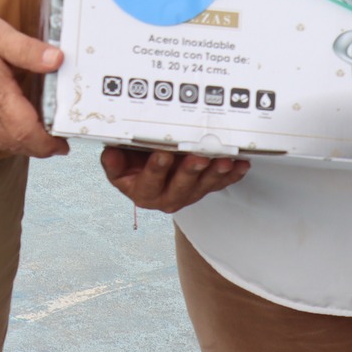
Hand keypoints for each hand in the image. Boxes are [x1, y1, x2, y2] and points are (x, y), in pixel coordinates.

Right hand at [0, 6, 68, 157]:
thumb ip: (28, 49)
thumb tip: (57, 60)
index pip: (26, 132)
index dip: (47, 144)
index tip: (62, 145)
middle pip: (16, 143)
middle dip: (39, 149)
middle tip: (56, 145)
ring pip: (0, 143)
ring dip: (22, 147)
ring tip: (39, 140)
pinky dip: (4, 140)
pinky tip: (11, 131)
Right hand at [99, 145, 246, 212]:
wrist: (148, 170)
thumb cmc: (132, 163)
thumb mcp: (117, 162)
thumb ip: (113, 160)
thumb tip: (111, 153)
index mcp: (143, 193)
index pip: (149, 182)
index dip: (156, 169)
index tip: (163, 154)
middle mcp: (166, 198)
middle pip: (180, 187)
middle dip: (190, 171)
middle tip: (198, 157)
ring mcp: (188, 194)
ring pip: (203, 186)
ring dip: (214, 173)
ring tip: (223, 160)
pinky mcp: (204, 189)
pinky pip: (220, 183)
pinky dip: (232, 174)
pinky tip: (240, 165)